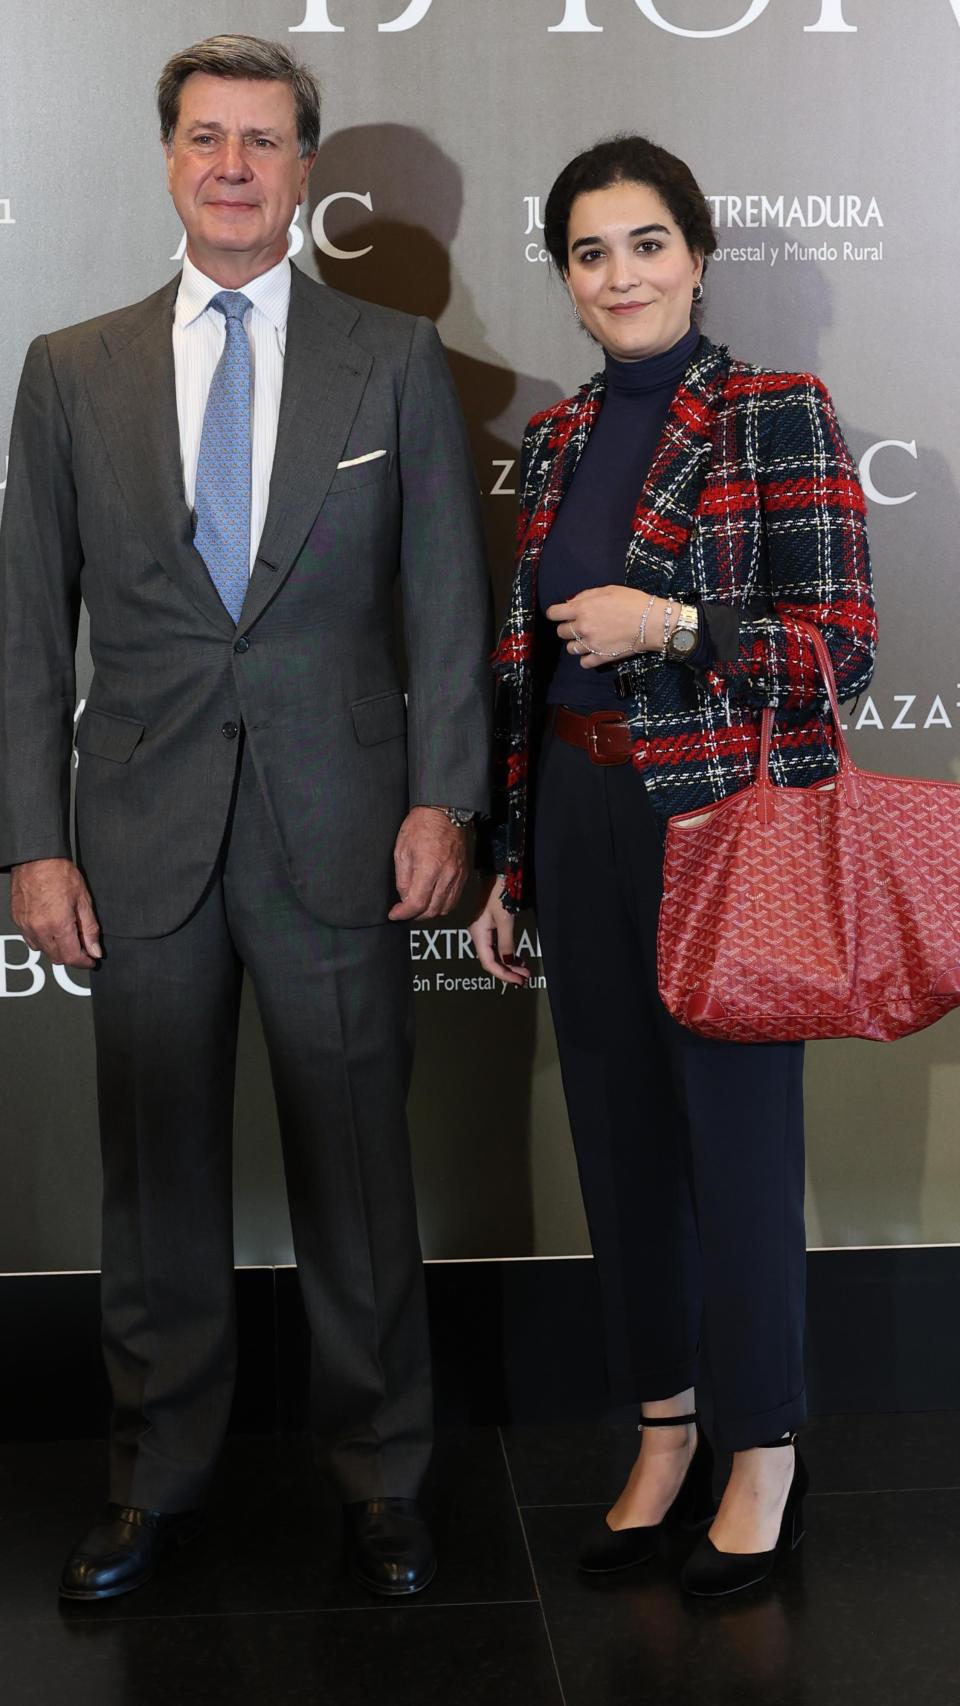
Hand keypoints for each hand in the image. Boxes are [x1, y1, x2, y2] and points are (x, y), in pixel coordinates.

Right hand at [10, 857, 102, 969]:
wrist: (36, 858)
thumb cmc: (59, 873)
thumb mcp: (83, 900)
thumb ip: (90, 929)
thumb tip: (95, 949)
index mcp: (58, 924)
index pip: (72, 957)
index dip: (84, 962)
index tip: (90, 960)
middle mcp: (40, 928)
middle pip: (57, 958)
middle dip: (71, 956)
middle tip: (82, 947)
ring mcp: (26, 925)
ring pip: (43, 950)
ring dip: (56, 949)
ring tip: (67, 936)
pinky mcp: (18, 920)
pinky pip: (31, 940)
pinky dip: (43, 940)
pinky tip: (51, 929)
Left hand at [388, 807, 468, 920]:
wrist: (445, 812)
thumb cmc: (421, 826)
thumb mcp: (401, 850)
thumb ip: (402, 878)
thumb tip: (404, 898)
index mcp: (429, 868)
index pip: (417, 903)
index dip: (403, 913)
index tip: (394, 914)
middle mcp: (447, 875)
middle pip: (432, 910)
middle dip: (415, 915)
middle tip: (404, 910)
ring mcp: (458, 876)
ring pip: (445, 908)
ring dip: (429, 912)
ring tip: (417, 906)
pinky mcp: (464, 875)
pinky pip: (454, 899)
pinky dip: (442, 905)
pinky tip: (432, 900)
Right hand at [468, 877, 530, 986]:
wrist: (500, 871)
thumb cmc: (501, 892)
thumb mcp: (505, 918)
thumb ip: (506, 942)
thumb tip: (508, 962)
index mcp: (477, 933)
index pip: (488, 962)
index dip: (503, 974)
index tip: (519, 981)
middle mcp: (478, 933)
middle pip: (491, 959)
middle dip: (508, 971)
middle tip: (525, 979)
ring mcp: (484, 929)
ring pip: (495, 953)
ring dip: (509, 963)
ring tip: (524, 971)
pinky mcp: (490, 924)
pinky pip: (498, 944)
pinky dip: (508, 953)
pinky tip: (518, 958)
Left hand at [546, 586, 669, 668]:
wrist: (651, 622)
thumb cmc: (632, 602)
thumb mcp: (608, 590)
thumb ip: (585, 596)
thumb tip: (570, 603)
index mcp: (582, 608)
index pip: (553, 613)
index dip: (556, 613)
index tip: (561, 614)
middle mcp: (583, 627)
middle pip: (560, 632)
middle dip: (568, 628)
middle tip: (580, 625)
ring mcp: (591, 644)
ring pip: (570, 649)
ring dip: (576, 643)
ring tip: (589, 639)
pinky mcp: (600, 658)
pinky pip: (583, 663)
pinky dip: (586, 658)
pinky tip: (594, 651)